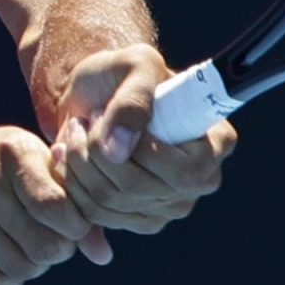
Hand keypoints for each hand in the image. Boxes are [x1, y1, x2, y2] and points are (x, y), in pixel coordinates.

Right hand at [0, 126, 109, 284]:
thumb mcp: (31, 163)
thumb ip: (72, 201)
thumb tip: (103, 256)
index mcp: (13, 150)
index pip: (57, 208)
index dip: (75, 228)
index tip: (71, 226)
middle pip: (44, 246)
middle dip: (57, 251)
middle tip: (50, 239)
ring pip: (21, 269)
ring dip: (32, 266)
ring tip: (25, 246)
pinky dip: (6, 280)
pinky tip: (3, 259)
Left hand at [53, 44, 236, 234]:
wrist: (94, 94)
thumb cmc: (123, 73)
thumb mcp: (133, 65)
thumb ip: (133, 100)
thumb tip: (119, 152)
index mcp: (217, 141)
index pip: (186, 171)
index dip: (144, 152)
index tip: (110, 114)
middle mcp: (200, 180)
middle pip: (139, 189)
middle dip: (96, 151)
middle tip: (85, 119)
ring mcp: (169, 205)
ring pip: (110, 203)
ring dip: (79, 163)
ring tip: (76, 131)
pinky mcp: (137, 219)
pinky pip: (95, 214)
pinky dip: (71, 182)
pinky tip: (67, 154)